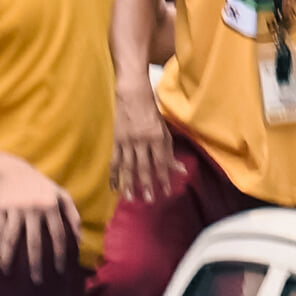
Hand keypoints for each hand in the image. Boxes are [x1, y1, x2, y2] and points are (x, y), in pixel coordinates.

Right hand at [0, 157, 83, 280]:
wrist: (13, 171)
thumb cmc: (42, 187)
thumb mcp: (62, 195)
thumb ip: (74, 216)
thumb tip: (80, 241)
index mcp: (52, 206)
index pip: (58, 236)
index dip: (59, 255)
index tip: (59, 270)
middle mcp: (34, 208)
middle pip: (35, 243)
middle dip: (36, 264)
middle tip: (37, 281)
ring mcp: (17, 209)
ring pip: (12, 240)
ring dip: (10, 259)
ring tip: (8, 273)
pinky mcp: (2, 210)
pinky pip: (0, 233)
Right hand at [113, 84, 179, 206]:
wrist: (133, 95)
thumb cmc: (152, 114)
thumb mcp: (165, 131)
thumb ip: (170, 152)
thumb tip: (181, 170)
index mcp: (156, 137)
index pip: (161, 162)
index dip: (164, 178)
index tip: (167, 192)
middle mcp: (141, 140)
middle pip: (144, 167)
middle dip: (147, 184)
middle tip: (150, 200)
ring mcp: (127, 141)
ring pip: (127, 166)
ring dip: (129, 183)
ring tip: (131, 198)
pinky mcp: (116, 141)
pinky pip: (114, 161)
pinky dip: (114, 175)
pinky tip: (115, 187)